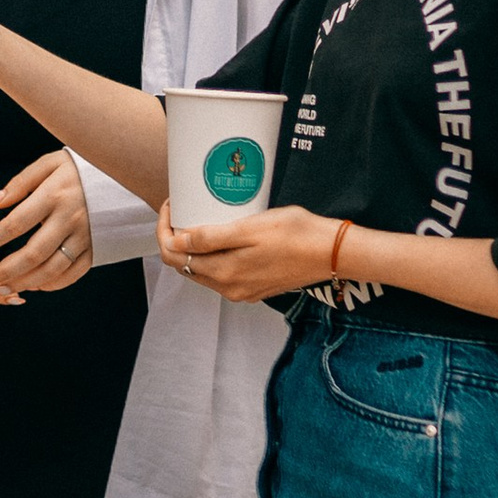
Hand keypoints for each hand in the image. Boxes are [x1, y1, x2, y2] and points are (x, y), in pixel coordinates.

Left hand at [0, 149, 90, 295]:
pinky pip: (74, 273)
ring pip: (52, 269)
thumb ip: (19, 184)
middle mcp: (70, 218)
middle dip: (3, 272)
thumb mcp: (48, 164)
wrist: (123, 173)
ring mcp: (86, 235)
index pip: (14, 225)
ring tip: (2, 288)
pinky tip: (34, 285)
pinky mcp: (97, 247)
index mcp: (54, 195)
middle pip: (32, 254)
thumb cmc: (78, 167)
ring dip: (24, 282)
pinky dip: (53, 284)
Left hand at [157, 201, 339, 301]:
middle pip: (186, 265)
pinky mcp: (255, 288)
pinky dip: (214, 256)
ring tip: (200, 219)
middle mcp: (230, 288)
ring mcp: (243, 291)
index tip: (173, 206)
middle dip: (176, 238)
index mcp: (224, 274)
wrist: (333, 252)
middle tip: (183, 209)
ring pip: (204, 270)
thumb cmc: (295, 234)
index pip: (174, 257)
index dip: (165, 231)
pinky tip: (222, 237)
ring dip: (195, 248)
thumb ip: (211, 238)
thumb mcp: (249, 229)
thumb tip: (176, 243)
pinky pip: (223, 273)